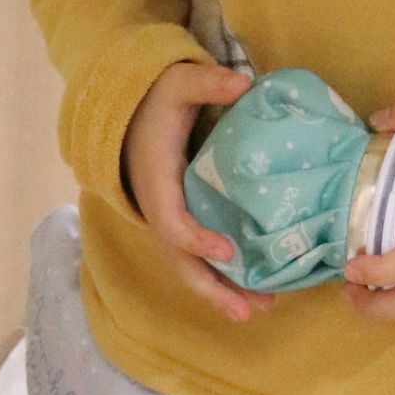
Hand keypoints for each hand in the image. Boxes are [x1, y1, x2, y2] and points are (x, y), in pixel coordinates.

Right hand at [122, 61, 275, 325]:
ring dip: (221, 292)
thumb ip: (208, 83)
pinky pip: (198, 258)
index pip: (171, 220)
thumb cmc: (158, 100)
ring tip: (261, 310)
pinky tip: (256, 291)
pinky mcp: (183, 221)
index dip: (195, 239)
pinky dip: (222, 278)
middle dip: (211, 289)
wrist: (133, 110)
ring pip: (189, 266)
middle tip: (247, 312)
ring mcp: (169, 220)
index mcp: (157, 181)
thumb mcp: (179, 83)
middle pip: (179, 260)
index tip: (228, 251)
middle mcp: (159, 209)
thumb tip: (244, 84)